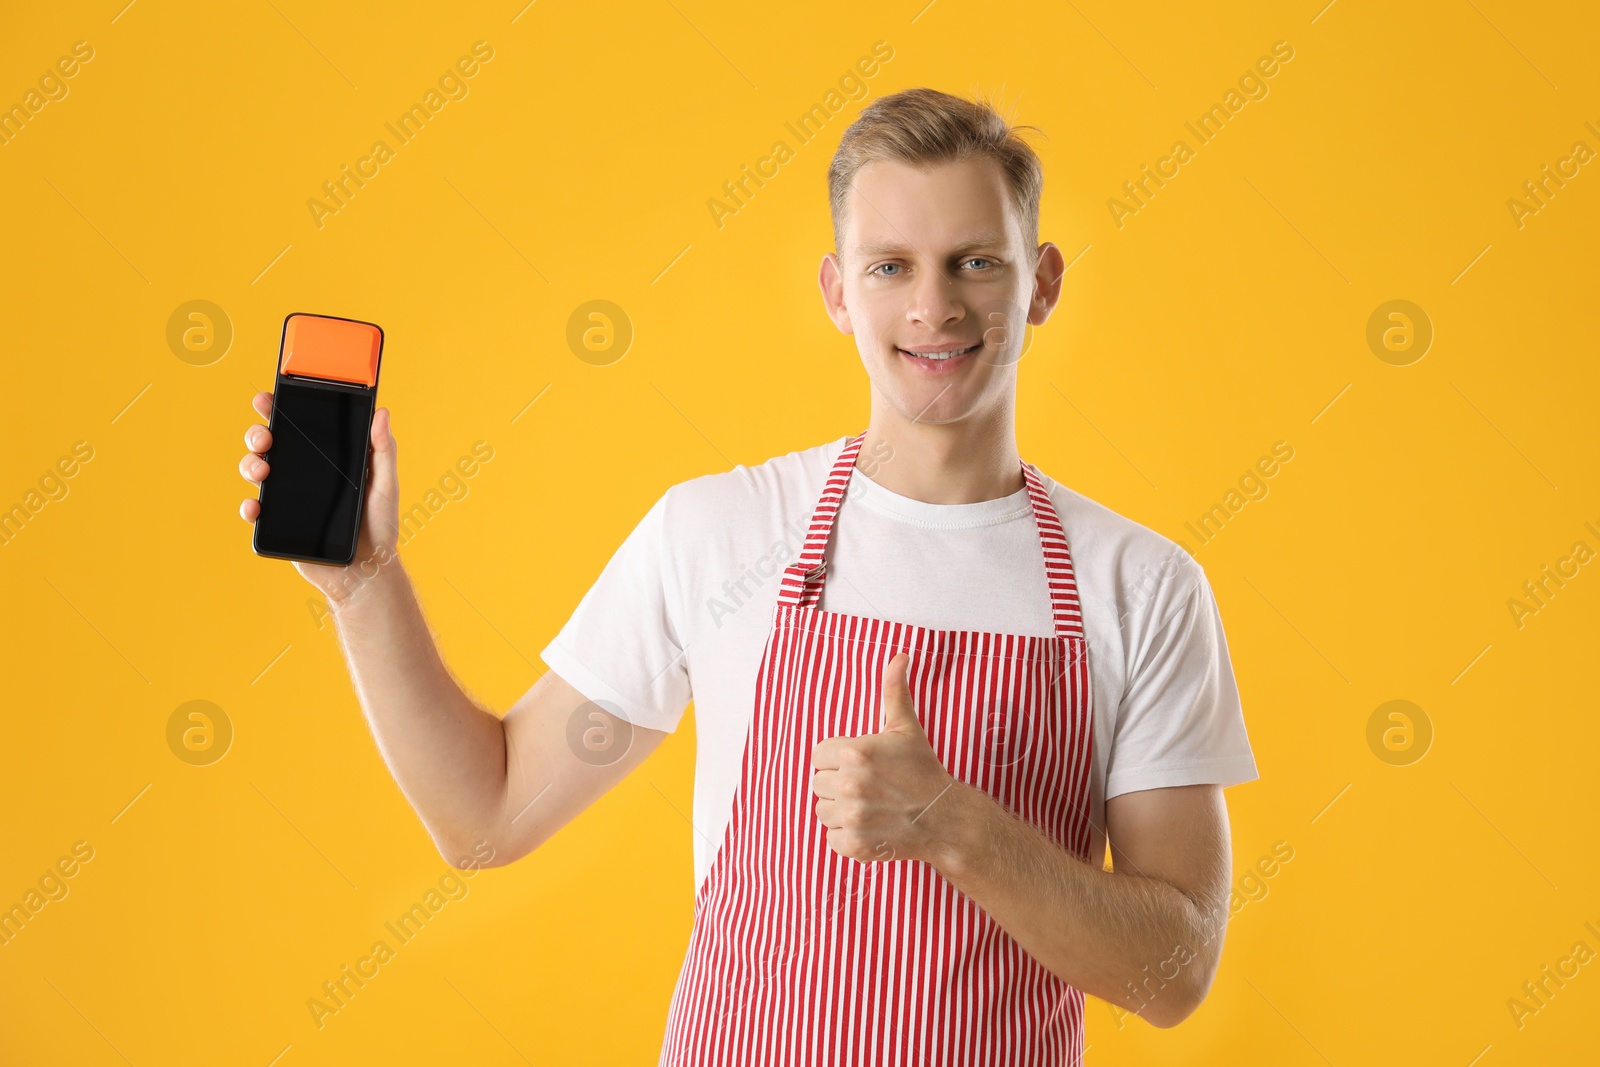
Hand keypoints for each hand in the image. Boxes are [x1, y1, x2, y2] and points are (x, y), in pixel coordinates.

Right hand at [238, 389, 401, 601]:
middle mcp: (302, 475)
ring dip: (250, 465)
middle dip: (258, 435)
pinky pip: (255, 511)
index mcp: (326, 460)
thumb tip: (382, 413)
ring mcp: (287, 499)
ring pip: (256, 472)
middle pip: (269, 446)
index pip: (298, 428)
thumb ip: (383, 451)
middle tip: (266, 438)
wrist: (366, 569)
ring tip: (262, 471)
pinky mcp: (278, 524)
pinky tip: (256, 505)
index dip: (278, 411)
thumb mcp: (385, 485)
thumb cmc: (380, 527)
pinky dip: (249, 506)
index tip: (268, 398)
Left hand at [810, 652, 959, 865]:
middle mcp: (851, 784)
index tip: (860, 765)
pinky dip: (845, 836)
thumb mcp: (906, 728)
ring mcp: (853, 816)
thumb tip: (899, 655)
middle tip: (868, 786)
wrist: (945, 818)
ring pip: (822, 810)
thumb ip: (894, 690)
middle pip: (819, 782)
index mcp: (856, 752)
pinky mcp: (854, 844)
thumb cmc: (923, 771)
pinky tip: (868, 826)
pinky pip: (831, 837)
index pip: (819, 754)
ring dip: (840, 810)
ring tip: (868, 806)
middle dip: (839, 783)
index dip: (837, 759)